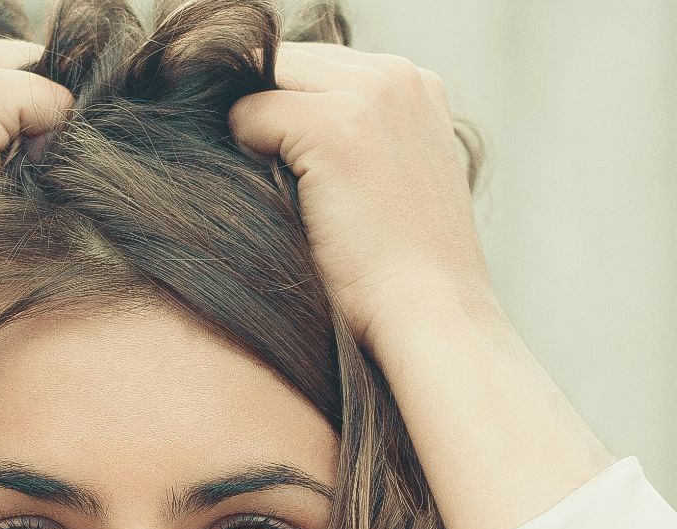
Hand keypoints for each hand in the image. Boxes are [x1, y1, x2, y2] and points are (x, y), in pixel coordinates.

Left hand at [226, 41, 491, 356]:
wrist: (430, 317)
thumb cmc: (403, 271)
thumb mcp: (396, 180)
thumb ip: (355, 135)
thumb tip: (266, 120)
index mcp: (416, 84)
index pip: (315, 65)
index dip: (287, 109)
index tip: (284, 163)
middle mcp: (397, 75)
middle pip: (286, 63)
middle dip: (265, 110)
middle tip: (270, 180)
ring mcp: (368, 96)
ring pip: (265, 82)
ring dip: (256, 133)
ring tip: (280, 193)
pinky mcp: (334, 127)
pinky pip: (249, 114)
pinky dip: (246, 154)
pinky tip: (279, 201)